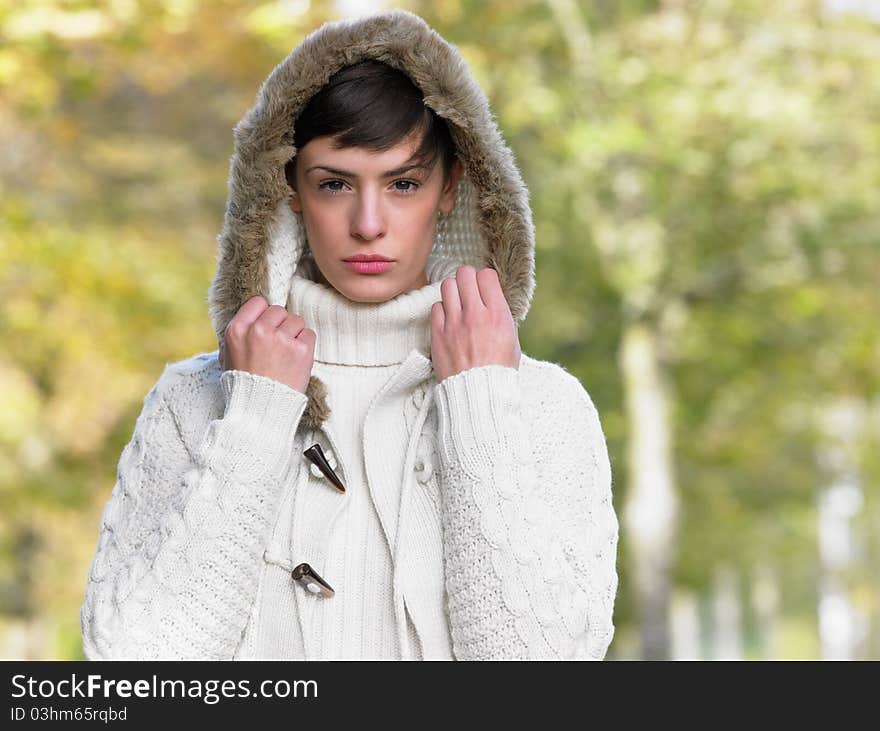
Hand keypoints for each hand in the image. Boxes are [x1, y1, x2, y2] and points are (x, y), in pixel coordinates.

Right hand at [219, 295, 315, 394]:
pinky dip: (305, 345)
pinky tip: (296, 359)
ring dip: (294, 334)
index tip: (267, 325)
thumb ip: (240, 334)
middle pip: (279, 310)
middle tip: (278, 344)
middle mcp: (259, 331)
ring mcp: (281, 339)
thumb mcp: (228, 356)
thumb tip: (253, 316)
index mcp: (237, 330)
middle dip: (280, 324)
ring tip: (286, 354)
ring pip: (296, 320)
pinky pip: (309, 334)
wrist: (260, 410)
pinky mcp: (301, 350)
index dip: (264, 313)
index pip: (258, 302)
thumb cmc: (244, 385)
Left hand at [430, 265, 520, 382]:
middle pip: (465, 274)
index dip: (485, 279)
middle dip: (468, 279)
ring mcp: (454, 324)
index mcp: (498, 315)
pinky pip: (436, 307)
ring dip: (454, 291)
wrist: (479, 395)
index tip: (485, 288)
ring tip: (458, 303)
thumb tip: (491, 297)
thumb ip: (500, 314)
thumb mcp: (511, 339)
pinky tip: (449, 319)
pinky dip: (443, 310)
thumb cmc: (499, 370)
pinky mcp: (438, 334)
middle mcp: (475, 315)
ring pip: (447, 285)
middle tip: (469, 290)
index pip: (486, 276)